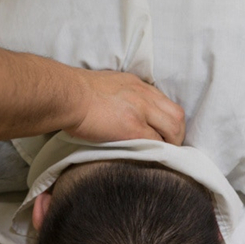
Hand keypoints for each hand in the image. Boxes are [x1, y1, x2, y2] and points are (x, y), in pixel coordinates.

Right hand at [66, 69, 185, 144]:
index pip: (165, 102)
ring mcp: (141, 111)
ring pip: (173, 128)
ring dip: (171, 144)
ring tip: (163, 155)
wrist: (67, 95)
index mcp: (136, 84)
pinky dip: (158, 151)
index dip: (167, 120)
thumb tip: (120, 111)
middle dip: (177, 133)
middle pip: (176, 115)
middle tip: (169, 146)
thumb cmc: (75, 92)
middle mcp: (144, 95)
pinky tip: (153, 158)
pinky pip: (156, 142)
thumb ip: (119, 95)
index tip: (163, 132)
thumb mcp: (105, 85)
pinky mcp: (133, 127)